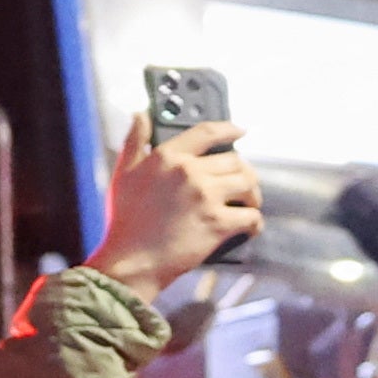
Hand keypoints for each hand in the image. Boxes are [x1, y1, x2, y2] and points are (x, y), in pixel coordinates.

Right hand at [91, 117, 259, 298]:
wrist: (132, 262)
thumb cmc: (125, 221)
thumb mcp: (122, 173)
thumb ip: (134, 141)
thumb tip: (140, 115)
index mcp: (167, 156)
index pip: (206, 132)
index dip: (228, 128)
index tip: (240, 130)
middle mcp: (189, 171)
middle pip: (234, 160)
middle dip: (243, 171)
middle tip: (243, 183)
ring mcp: (206, 197)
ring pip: (247, 183)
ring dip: (253, 193)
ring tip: (249, 202)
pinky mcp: (218, 223)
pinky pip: (251, 216)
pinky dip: (255, 223)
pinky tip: (250, 227)